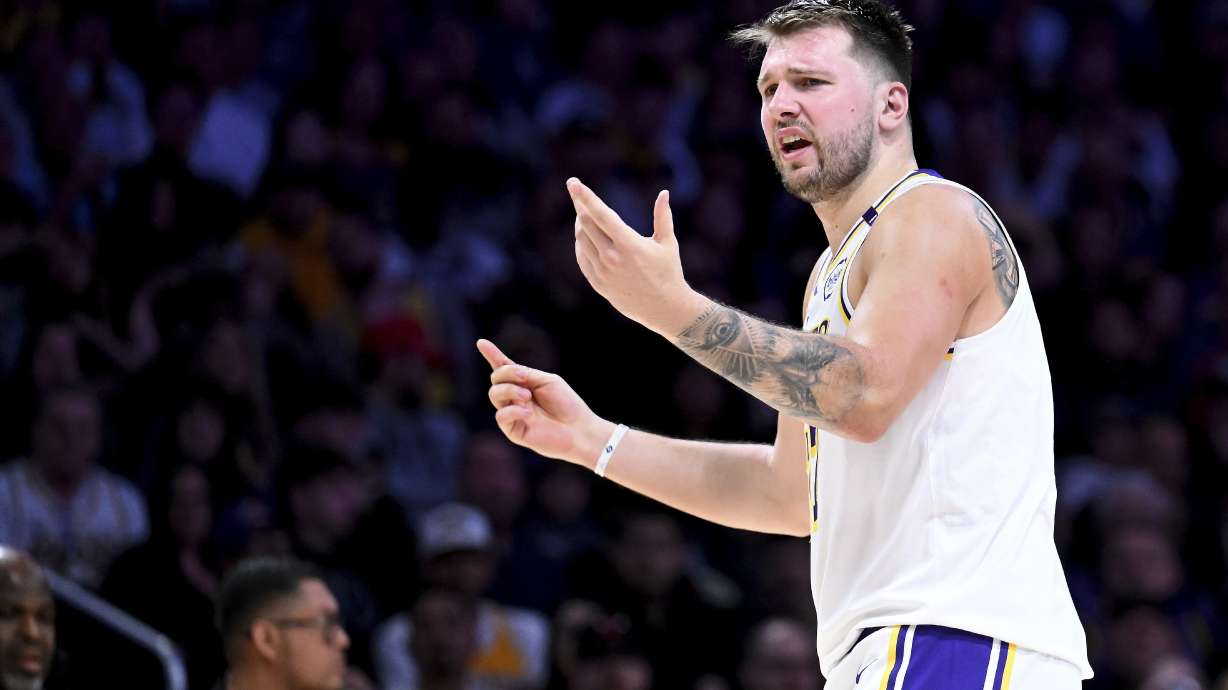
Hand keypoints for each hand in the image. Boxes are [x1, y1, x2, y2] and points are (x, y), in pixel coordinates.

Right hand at [477, 339, 610, 466]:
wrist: (578, 429)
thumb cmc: (567, 404)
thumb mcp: (547, 381)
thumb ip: (526, 374)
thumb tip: (506, 370)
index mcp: (525, 383)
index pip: (504, 368)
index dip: (492, 355)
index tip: (481, 342)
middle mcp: (515, 397)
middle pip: (496, 379)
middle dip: (507, 374)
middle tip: (525, 379)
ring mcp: (513, 413)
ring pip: (494, 395)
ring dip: (509, 390)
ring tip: (527, 396)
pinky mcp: (513, 430)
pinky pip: (501, 416)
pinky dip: (513, 410)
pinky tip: (528, 413)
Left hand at [567, 178, 705, 335]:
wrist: (664, 308)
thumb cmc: (668, 272)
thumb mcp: (667, 243)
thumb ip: (663, 216)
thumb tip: (664, 193)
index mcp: (629, 244)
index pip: (602, 215)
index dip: (586, 197)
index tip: (574, 183)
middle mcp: (612, 258)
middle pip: (586, 225)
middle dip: (580, 206)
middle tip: (578, 194)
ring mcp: (603, 272)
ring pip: (581, 241)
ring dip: (580, 225)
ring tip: (584, 215)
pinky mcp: (598, 284)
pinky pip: (582, 259)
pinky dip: (581, 245)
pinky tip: (585, 237)